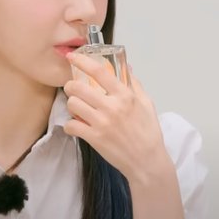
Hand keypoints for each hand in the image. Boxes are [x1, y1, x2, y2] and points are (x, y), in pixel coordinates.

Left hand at [63, 52, 171, 184]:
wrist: (147, 162)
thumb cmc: (148, 132)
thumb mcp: (147, 104)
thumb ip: (134, 84)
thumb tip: (126, 67)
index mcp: (125, 95)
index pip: (99, 71)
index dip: (82, 61)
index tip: (72, 56)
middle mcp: (112, 107)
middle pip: (78, 87)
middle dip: (71, 86)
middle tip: (73, 89)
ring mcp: (101, 123)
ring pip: (72, 104)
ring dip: (71, 105)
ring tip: (77, 109)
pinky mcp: (94, 138)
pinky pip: (71, 125)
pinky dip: (71, 125)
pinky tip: (77, 126)